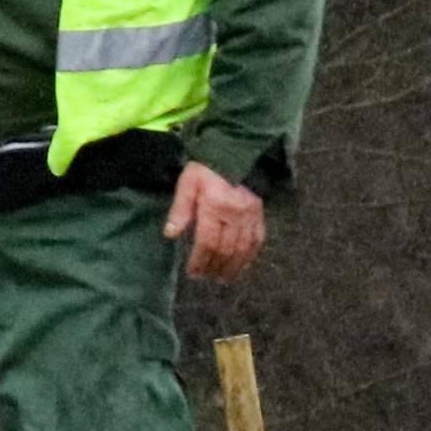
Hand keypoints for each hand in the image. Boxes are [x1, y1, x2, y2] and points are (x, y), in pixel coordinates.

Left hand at [163, 159, 265, 281]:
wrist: (234, 152)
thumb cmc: (206, 169)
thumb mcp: (187, 184)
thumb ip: (180, 209)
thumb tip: (170, 234)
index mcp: (215, 206)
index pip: (208, 242)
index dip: (200, 260)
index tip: (193, 272)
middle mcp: (235, 214)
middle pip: (225, 249)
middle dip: (214, 267)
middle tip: (205, 278)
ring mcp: (250, 215)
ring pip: (242, 249)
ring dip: (232, 267)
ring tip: (222, 279)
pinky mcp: (259, 214)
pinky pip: (257, 240)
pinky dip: (249, 256)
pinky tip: (242, 266)